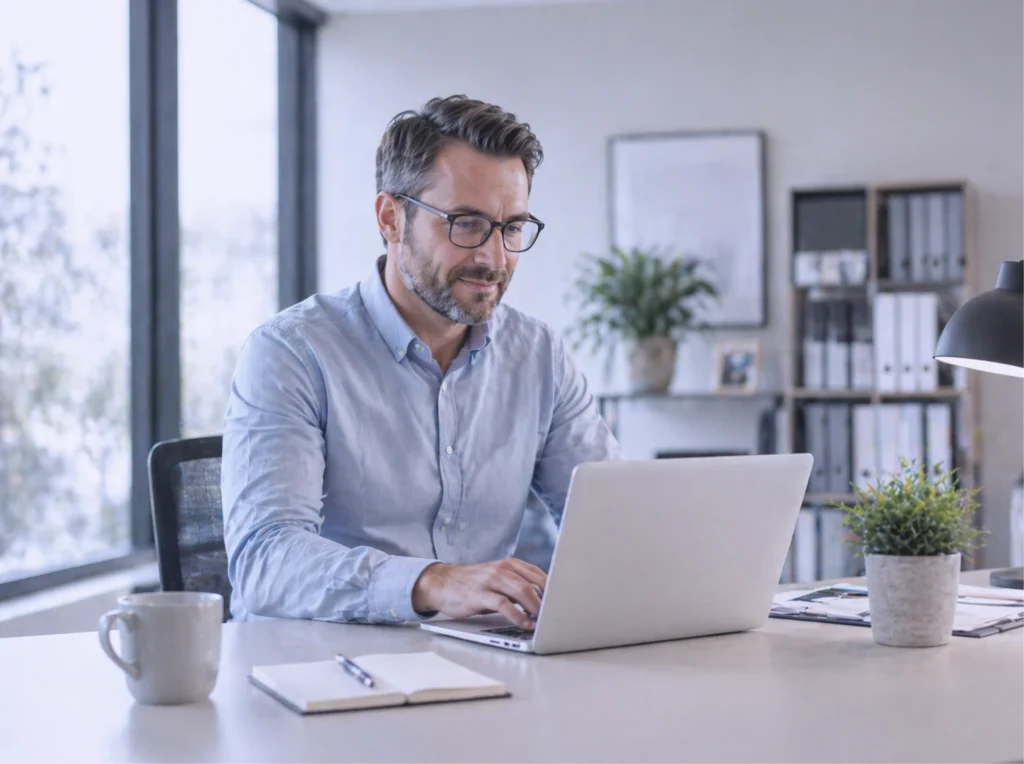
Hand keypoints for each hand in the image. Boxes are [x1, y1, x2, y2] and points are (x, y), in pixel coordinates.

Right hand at [412, 559, 546, 629]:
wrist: (442, 583)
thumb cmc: (474, 584)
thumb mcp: (498, 580)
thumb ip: (518, 586)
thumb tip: (544, 602)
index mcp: (510, 564)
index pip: (539, 575)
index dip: (554, 590)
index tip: (565, 604)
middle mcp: (502, 569)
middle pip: (533, 583)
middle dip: (548, 601)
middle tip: (558, 616)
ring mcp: (490, 580)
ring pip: (521, 591)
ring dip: (536, 608)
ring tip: (545, 622)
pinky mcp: (479, 594)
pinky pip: (504, 604)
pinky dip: (518, 615)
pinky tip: (526, 624)